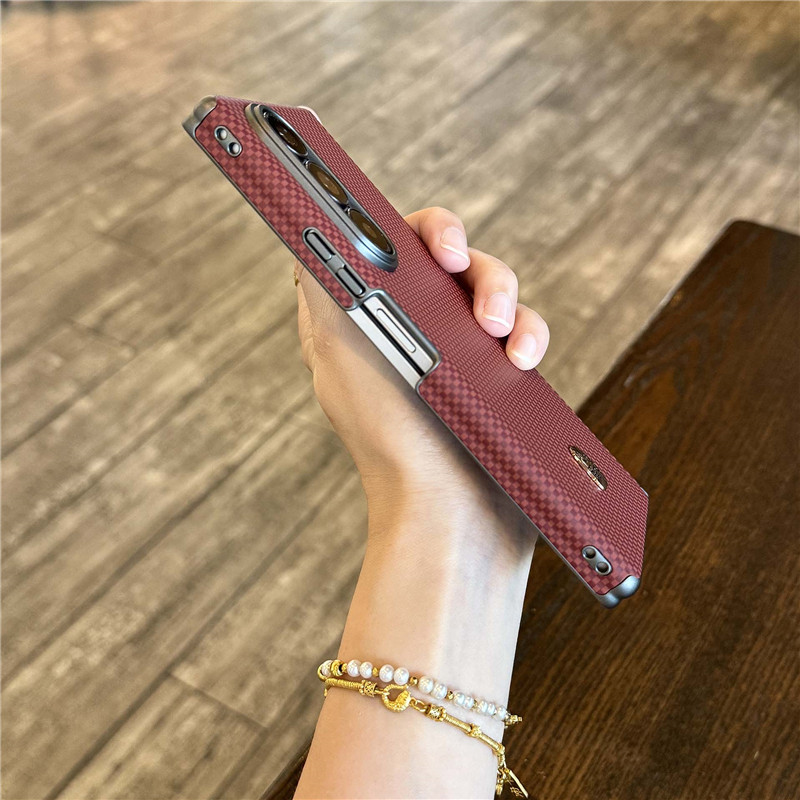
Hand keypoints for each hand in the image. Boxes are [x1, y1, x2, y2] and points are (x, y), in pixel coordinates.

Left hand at [294, 206, 549, 555]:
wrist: (447, 514)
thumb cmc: (388, 436)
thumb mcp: (337, 349)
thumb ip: (324, 279)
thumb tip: (313, 223)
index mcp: (364, 317)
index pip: (387, 245)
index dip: (413, 230)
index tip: (438, 244)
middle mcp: (409, 327)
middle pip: (448, 257)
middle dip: (470, 263)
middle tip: (466, 274)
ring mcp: (457, 351)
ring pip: (492, 288)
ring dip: (502, 296)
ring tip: (501, 336)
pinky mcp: (496, 374)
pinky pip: (524, 331)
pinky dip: (529, 335)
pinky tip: (522, 362)